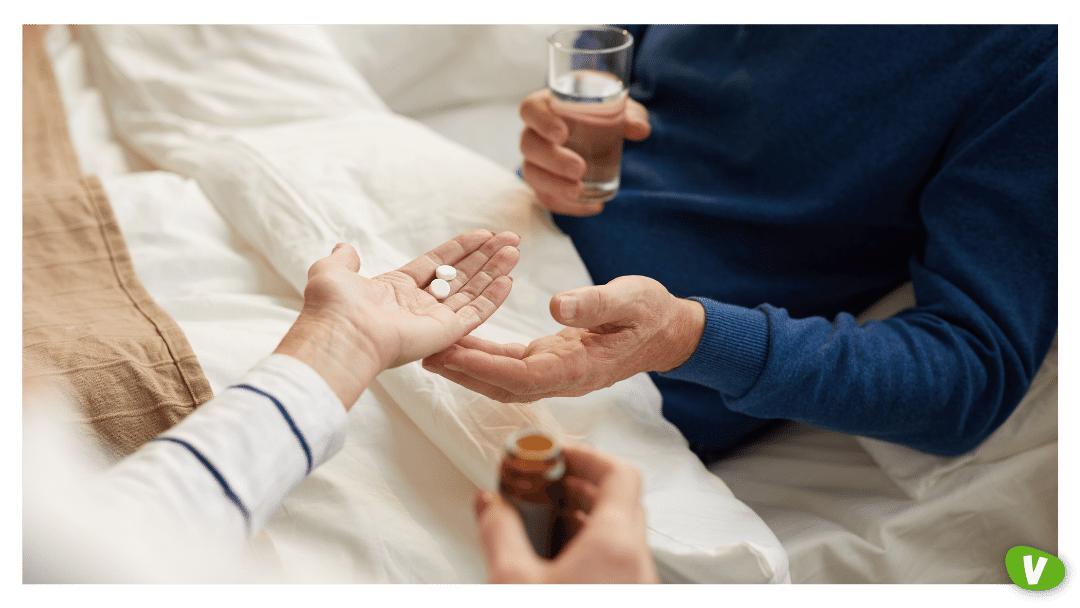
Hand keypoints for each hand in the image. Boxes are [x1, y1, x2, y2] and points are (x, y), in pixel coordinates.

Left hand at [275, 229, 519, 407]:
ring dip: (495, 270)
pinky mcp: (445, 333)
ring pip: (472, 291)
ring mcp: (434, 320)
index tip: (483, 235)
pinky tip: (510, 278)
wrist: (341, 335)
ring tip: (515, 249)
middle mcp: (418, 305)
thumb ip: (344, 259)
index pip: (436, 264)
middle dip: (485, 256)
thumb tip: (344, 247)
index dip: (460, 248)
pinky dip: (493, 297)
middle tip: (510, 238)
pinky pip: (476, 313)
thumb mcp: (332, 271)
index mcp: (395, 289)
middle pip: (460, 275)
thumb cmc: (333, 307)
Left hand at [423, 275, 703, 401]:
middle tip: (423, 354)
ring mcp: (557, 372)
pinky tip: (461, 343)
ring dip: (467, 368)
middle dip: (463, 372)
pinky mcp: (552, 362)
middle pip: (503, 383)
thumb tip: (557, 304)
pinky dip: (484, 356)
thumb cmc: (651, 313)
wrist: (668, 331)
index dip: (483, 366)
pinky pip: (511, 365)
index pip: (522, 375)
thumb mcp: (630, 299)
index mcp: (578, 367)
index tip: (450, 354)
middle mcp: (562, 377)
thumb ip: (596, 303)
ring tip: (431, 351)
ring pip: (503, 378)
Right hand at [474, 442, 658, 583]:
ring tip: (548, 519)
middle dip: (583, 484)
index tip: (558, 453)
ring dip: (588, 518)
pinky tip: (559, 560)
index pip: (620, 473)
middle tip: (548, 482)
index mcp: (616, 544)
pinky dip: (594, 547)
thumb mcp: (512, 580)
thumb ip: (499, 532)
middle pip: (623, 501)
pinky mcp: (630, 599)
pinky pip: (621, 562)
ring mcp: (640, 584)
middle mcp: (638, 562)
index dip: (588, 456)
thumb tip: (489, 502)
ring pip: (623, 534)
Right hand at [520, 89, 650, 216]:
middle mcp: (534, 134)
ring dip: (555, 186)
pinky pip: (547, 197)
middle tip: (579, 169)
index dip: (541, 121)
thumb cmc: (603, 114)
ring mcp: (536, 161)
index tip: (562, 134)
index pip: (530, 109)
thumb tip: (641, 129)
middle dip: (553, 160)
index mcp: (547, 107)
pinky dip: (568, 205)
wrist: (601, 135)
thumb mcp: (619, 109)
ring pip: (533, 174)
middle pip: (529, 145)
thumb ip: (630, 115)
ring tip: (580, 191)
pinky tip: (592, 206)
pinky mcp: (544, 184)